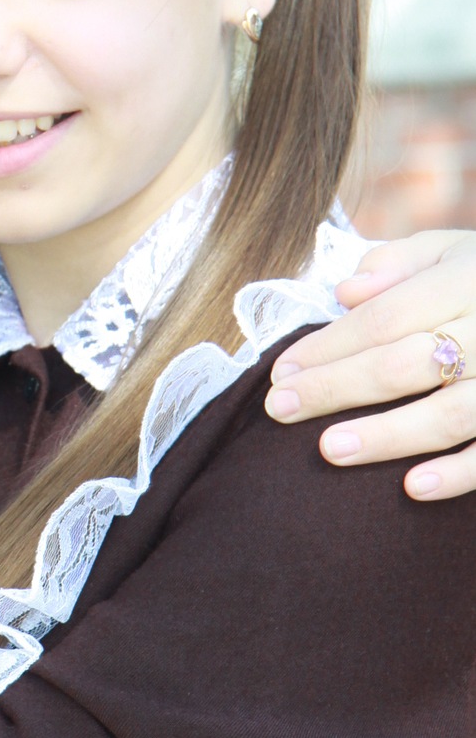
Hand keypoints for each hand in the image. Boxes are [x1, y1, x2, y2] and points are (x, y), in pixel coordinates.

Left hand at [265, 230, 475, 497]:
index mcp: (471, 278)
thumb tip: (345, 292)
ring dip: (388, 434)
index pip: (387, 316)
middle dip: (338, 387)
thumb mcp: (459, 250)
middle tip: (280, 410)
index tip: (280, 373)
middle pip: (407, 362)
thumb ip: (402, 264)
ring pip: (451, 412)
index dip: (329, 346)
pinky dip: (460, 473)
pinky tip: (413, 488)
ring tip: (329, 450)